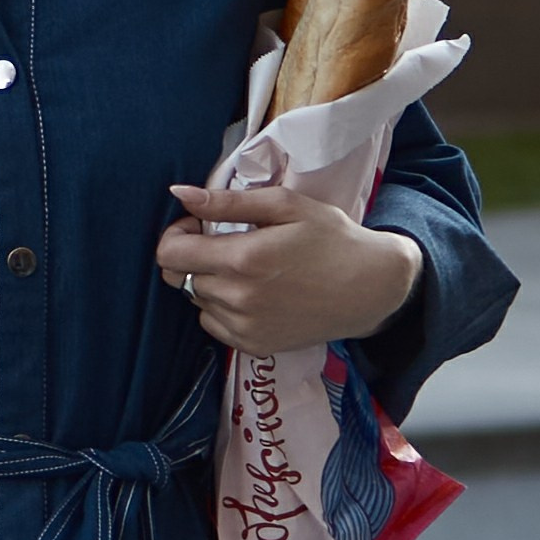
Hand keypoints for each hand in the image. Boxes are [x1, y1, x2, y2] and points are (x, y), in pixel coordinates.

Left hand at [156, 184, 421, 353]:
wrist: (371, 288)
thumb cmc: (331, 239)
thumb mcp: (285, 206)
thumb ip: (227, 202)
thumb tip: (179, 193)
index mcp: (242, 259)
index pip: (168, 254)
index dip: (177, 234)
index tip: (200, 227)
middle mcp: (238, 299)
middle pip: (179, 277)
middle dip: (193, 256)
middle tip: (227, 244)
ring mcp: (245, 328)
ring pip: (196, 301)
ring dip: (208, 282)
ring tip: (246, 269)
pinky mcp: (254, 346)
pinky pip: (213, 324)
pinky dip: (222, 308)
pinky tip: (252, 293)